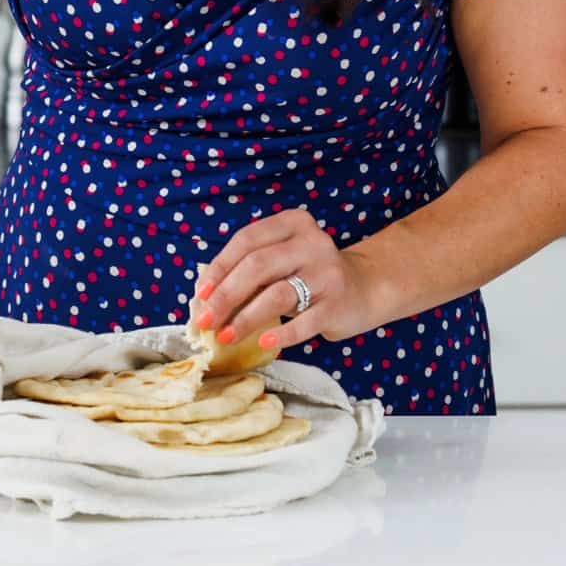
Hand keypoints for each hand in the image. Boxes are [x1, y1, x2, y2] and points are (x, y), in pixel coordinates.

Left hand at [191, 208, 382, 353]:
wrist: (364, 288)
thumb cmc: (309, 275)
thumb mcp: (284, 260)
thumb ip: (253, 269)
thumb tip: (208, 299)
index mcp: (292, 223)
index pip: (247, 240)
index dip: (220, 267)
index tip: (200, 293)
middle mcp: (312, 242)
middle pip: (257, 266)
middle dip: (225, 296)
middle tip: (205, 321)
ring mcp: (327, 272)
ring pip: (276, 294)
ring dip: (245, 318)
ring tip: (225, 336)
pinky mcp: (337, 303)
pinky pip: (304, 322)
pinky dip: (281, 334)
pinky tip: (264, 342)